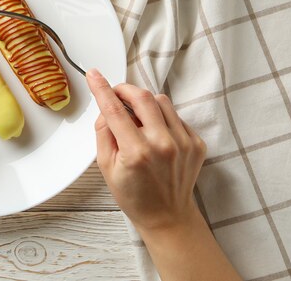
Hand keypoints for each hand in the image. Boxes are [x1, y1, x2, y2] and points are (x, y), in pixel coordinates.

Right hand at [86, 69, 204, 231]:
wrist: (167, 216)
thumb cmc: (133, 195)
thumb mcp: (106, 167)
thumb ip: (103, 133)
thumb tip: (105, 107)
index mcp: (136, 152)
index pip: (115, 110)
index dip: (102, 88)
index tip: (94, 75)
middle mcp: (162, 144)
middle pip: (142, 97)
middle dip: (125, 89)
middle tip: (116, 93)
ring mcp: (183, 143)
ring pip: (161, 101)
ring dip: (145, 103)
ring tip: (137, 120)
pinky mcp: (196, 142)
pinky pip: (175, 116)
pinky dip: (161, 118)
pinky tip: (155, 135)